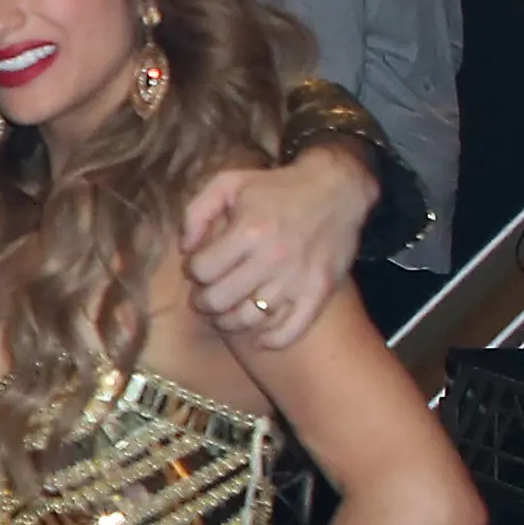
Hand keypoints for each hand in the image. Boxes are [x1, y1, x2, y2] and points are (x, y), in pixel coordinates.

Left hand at [180, 155, 369, 349]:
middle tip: (205, 296)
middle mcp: (272, 258)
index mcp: (248, 230)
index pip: (202, 270)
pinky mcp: (319, 292)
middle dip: (204, 302)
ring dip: (229, 322)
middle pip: (219, 300)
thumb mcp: (230, 183)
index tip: (199, 268)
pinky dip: (271, 341)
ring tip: (226, 312)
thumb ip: (197, 212)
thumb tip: (185, 248)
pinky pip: (291, 330)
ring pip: (249, 319)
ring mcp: (297, 279)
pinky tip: (259, 337)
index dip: (193, 272)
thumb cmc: (278, 187)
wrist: (337, 189)